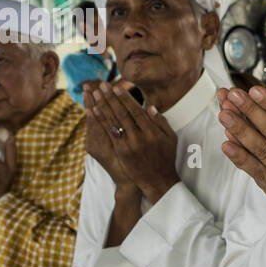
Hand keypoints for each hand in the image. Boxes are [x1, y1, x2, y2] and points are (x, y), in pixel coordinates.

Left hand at [88, 82, 178, 204]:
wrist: (158, 180)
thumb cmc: (166, 157)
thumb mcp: (171, 138)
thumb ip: (161, 122)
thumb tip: (149, 107)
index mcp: (152, 133)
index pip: (136, 111)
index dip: (125, 99)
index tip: (116, 87)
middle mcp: (139, 138)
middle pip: (122, 114)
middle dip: (111, 98)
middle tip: (102, 86)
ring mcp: (128, 146)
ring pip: (113, 122)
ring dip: (102, 106)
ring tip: (95, 94)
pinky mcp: (121, 152)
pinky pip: (108, 133)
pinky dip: (100, 121)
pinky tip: (94, 111)